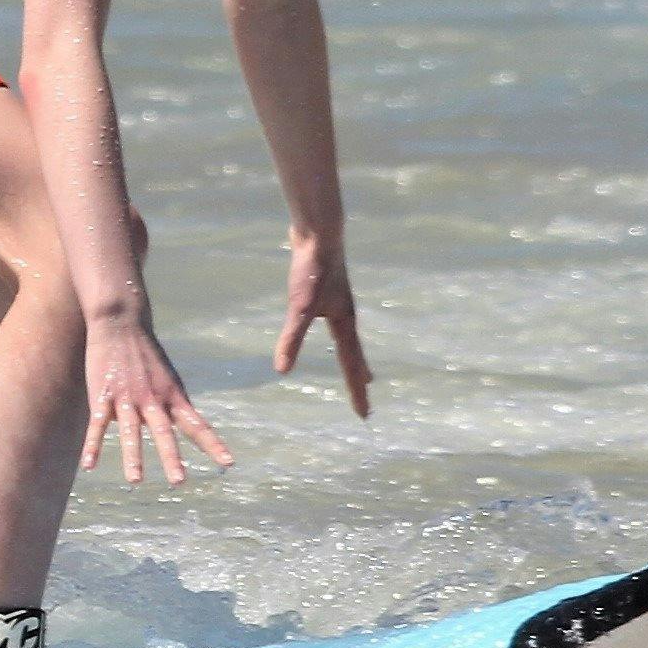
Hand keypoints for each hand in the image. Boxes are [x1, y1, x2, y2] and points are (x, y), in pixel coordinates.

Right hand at [80, 304, 232, 487]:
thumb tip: (184, 423)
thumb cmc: (146, 353)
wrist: (120, 322)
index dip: (213, 445)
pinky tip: (89, 465)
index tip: (229, 463)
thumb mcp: (168, 377)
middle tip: (179, 481)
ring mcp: (127, 398)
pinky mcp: (103, 396)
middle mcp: (152, 399)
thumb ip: (174, 402)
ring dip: (134, 457)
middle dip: (172, 457)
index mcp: (173, 395)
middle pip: (164, 432)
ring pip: (131, 432)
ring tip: (136, 481)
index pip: (197, 424)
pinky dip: (93, 446)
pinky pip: (97, 426)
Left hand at [273, 237, 373, 417]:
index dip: (356, 391)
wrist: (318, 232)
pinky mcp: (327, 290)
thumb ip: (292, 339)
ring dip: (354, 358)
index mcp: (344, 323)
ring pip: (348, 338)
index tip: (364, 415)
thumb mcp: (299, 308)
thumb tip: (282, 371)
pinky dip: (339, 334)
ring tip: (360, 371)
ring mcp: (338, 303)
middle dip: (359, 380)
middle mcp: (346, 315)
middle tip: (365, 401)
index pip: (351, 366)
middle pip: (355, 356)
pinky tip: (333, 325)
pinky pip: (336, 321)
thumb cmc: (311, 270)